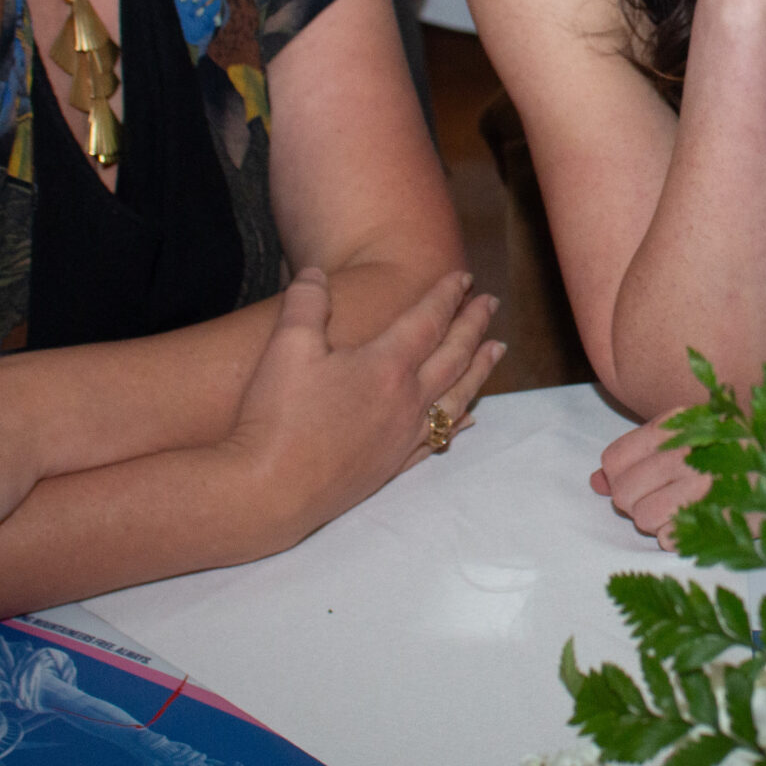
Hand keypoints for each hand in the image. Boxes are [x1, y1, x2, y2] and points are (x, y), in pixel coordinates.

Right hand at [218, 268, 503, 540]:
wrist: (268, 492)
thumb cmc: (276, 417)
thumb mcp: (286, 347)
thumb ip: (306, 303)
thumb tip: (315, 273)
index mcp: (386, 366)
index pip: (428, 321)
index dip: (447, 295)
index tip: (465, 277)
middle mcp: (406, 401)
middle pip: (453, 356)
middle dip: (474, 325)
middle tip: (492, 304)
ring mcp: (403, 437)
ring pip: (456, 397)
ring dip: (480, 370)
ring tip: (498, 350)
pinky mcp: (392, 467)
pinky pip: (438, 439)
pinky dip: (458, 423)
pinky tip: (469, 420)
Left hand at [591, 408, 705, 548]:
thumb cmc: (737, 449)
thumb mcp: (688, 434)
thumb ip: (638, 454)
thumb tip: (595, 482)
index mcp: (676, 425)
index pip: (615, 460)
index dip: (621, 477)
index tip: (642, 481)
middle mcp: (686, 453)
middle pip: (624, 494)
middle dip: (637, 502)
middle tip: (665, 497)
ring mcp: (703, 488)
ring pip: (642, 519)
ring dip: (657, 521)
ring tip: (685, 508)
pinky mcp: (718, 519)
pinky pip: (668, 539)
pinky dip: (679, 536)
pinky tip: (701, 520)